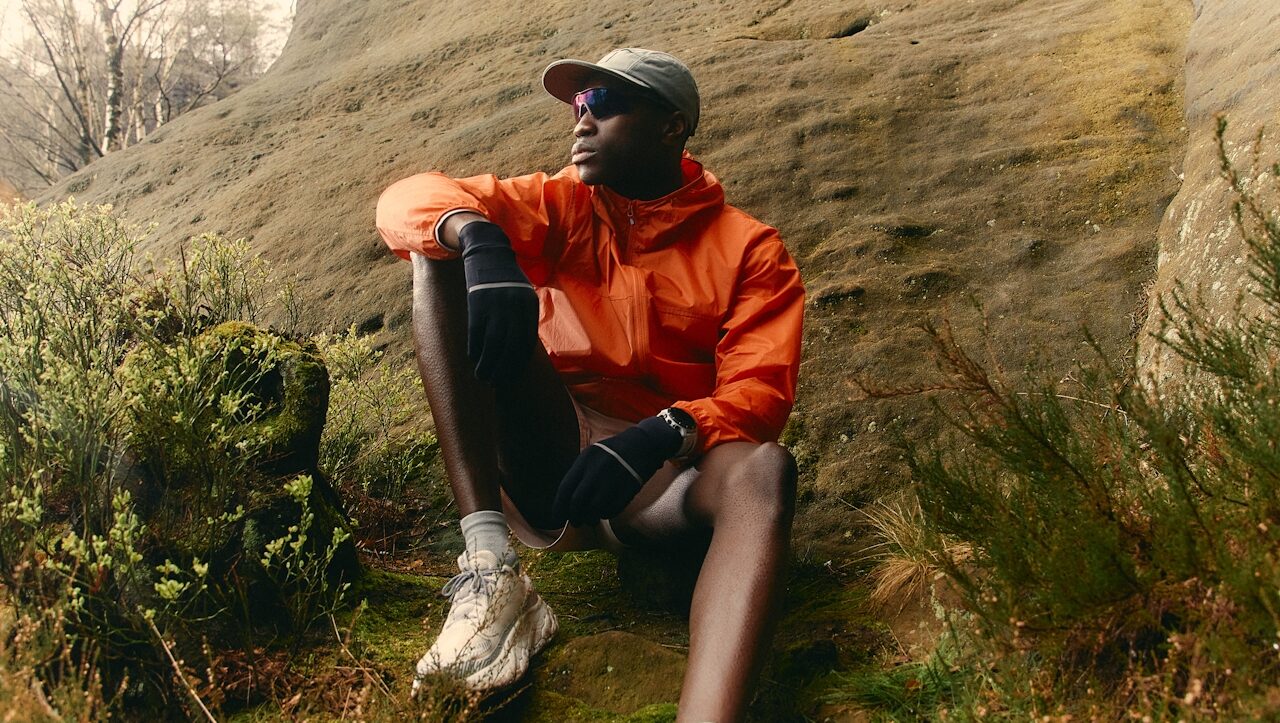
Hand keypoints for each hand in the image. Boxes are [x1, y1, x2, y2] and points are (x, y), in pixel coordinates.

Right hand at [458, 221, 538, 382]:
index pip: (526, 342)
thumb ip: (524, 316)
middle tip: (496, 383)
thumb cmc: (505, 277)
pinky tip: (473, 359)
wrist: (487, 251)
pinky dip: (475, 349)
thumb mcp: (522, 293)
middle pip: (510, 346)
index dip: (518, 362)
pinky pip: (476, 333)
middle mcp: (515, 306)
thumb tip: (521, 347)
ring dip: (487, 364)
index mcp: (529, 305)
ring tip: (483, 377)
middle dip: (503, 368)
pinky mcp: (478, 303)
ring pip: (493, 344)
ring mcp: (496, 305)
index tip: (511, 376)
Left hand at [553, 416, 681, 525]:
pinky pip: (612, 510)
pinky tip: (605, 513)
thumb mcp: (592, 454)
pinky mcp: (628, 489)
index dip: (558, 507)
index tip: (556, 520)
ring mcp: (613, 479)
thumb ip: (579, 474)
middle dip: (574, 517)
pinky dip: (606, 515)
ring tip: (591, 520)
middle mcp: (597, 470)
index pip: (565, 488)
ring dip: (590, 519)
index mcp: (585, 460)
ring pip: (594, 509)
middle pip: (577, 502)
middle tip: (575, 522)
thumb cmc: (613, 452)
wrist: (643, 443)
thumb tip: (566, 502)